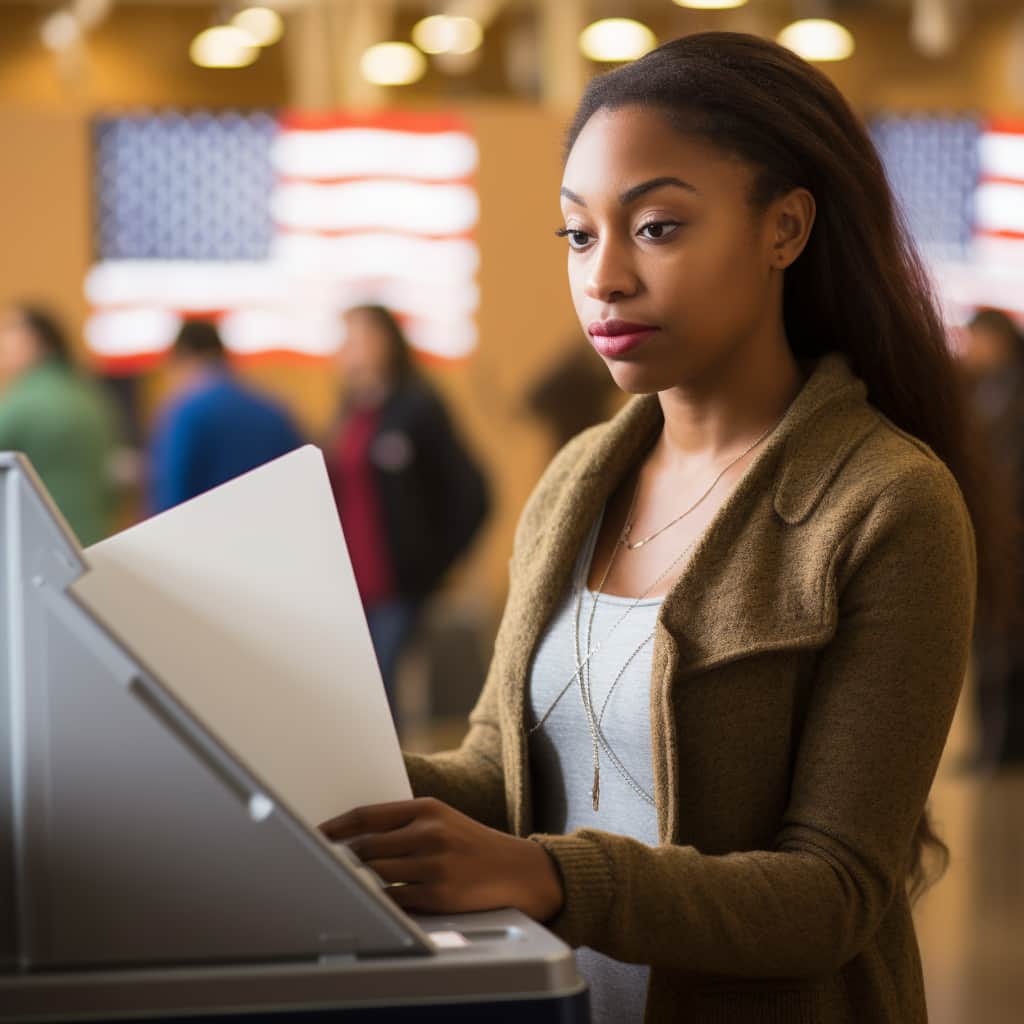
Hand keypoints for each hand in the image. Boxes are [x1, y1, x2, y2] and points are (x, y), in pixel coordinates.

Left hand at [319, 797, 563, 920]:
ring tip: (347, 884)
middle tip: (321, 865)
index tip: (314, 835)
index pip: (367, 815)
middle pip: (365, 846)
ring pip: (375, 873)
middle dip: (341, 858)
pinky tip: (374, 902)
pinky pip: (393, 900)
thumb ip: (404, 824)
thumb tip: (353, 838)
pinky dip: (378, 902)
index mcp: (426, 808)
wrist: (517, 871)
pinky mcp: (438, 894)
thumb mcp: (443, 820)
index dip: (335, 826)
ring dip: (357, 881)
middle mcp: (429, 832)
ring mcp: (434, 863)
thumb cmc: (472, 846)